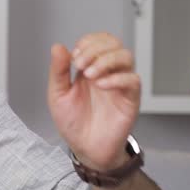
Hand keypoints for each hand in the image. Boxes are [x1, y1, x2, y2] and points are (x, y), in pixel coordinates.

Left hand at [47, 32, 140, 171]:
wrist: (86, 149)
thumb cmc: (73, 123)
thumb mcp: (58, 95)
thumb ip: (58, 71)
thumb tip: (57, 47)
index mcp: (90, 68)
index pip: (98, 41)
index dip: (87, 42)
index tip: (74, 57)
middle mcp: (107, 72)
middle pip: (114, 43)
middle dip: (95, 49)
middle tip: (80, 65)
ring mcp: (120, 84)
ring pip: (126, 56)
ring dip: (106, 60)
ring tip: (90, 75)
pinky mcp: (130, 99)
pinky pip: (132, 80)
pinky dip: (117, 78)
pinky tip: (102, 86)